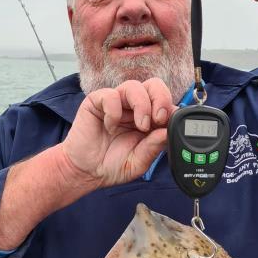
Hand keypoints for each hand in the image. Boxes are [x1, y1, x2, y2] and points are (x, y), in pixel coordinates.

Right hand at [61, 79, 176, 188]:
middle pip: (154, 85)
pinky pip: (110, 95)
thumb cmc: (111, 165)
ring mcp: (116, 103)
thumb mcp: (138, 162)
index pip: (165, 103)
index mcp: (148, 120)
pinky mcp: (97, 102)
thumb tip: (167, 132)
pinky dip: (114, 111)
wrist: (85, 172)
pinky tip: (110, 127)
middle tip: (159, 119)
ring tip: (140, 126)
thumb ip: (153, 148)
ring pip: (134, 86)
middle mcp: (133, 108)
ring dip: (142, 105)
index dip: (171, 110)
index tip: (171, 125)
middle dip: (161, 99)